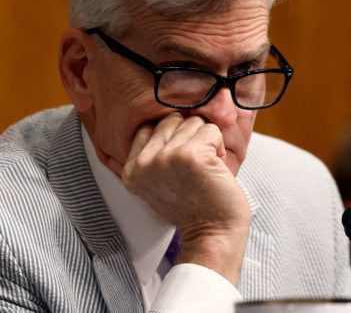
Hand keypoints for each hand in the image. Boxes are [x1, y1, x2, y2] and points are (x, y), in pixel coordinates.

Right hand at [122, 113, 250, 284]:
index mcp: (131, 169)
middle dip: (190, 138)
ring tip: (203, 170)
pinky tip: (214, 169)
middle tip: (194, 169)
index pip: (150, 126)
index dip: (173, 139)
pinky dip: (219, 147)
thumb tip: (170, 115)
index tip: (180, 165)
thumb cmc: (194, 207)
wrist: (213, 234)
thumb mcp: (159, 181)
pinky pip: (211, 130)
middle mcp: (144, 162)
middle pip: (172, 120)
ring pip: (192, 122)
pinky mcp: (190, 155)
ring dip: (206, 143)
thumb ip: (154, 153)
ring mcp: (166, 157)